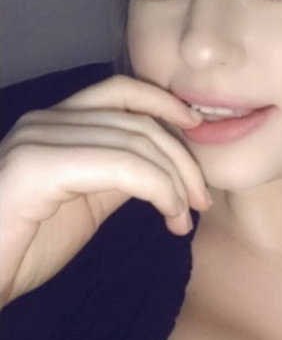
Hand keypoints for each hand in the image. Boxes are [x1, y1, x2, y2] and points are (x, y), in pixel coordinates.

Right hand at [0, 75, 208, 304]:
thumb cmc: (22, 248)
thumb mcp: (84, 204)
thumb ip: (118, 175)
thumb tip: (161, 164)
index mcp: (53, 123)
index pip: (120, 91)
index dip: (165, 103)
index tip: (198, 131)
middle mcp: (44, 121)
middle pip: (137, 120)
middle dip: (182, 159)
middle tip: (202, 200)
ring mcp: (38, 140)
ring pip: (134, 143)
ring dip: (174, 181)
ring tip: (185, 217)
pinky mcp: (37, 167)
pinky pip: (121, 167)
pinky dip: (158, 188)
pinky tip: (170, 214)